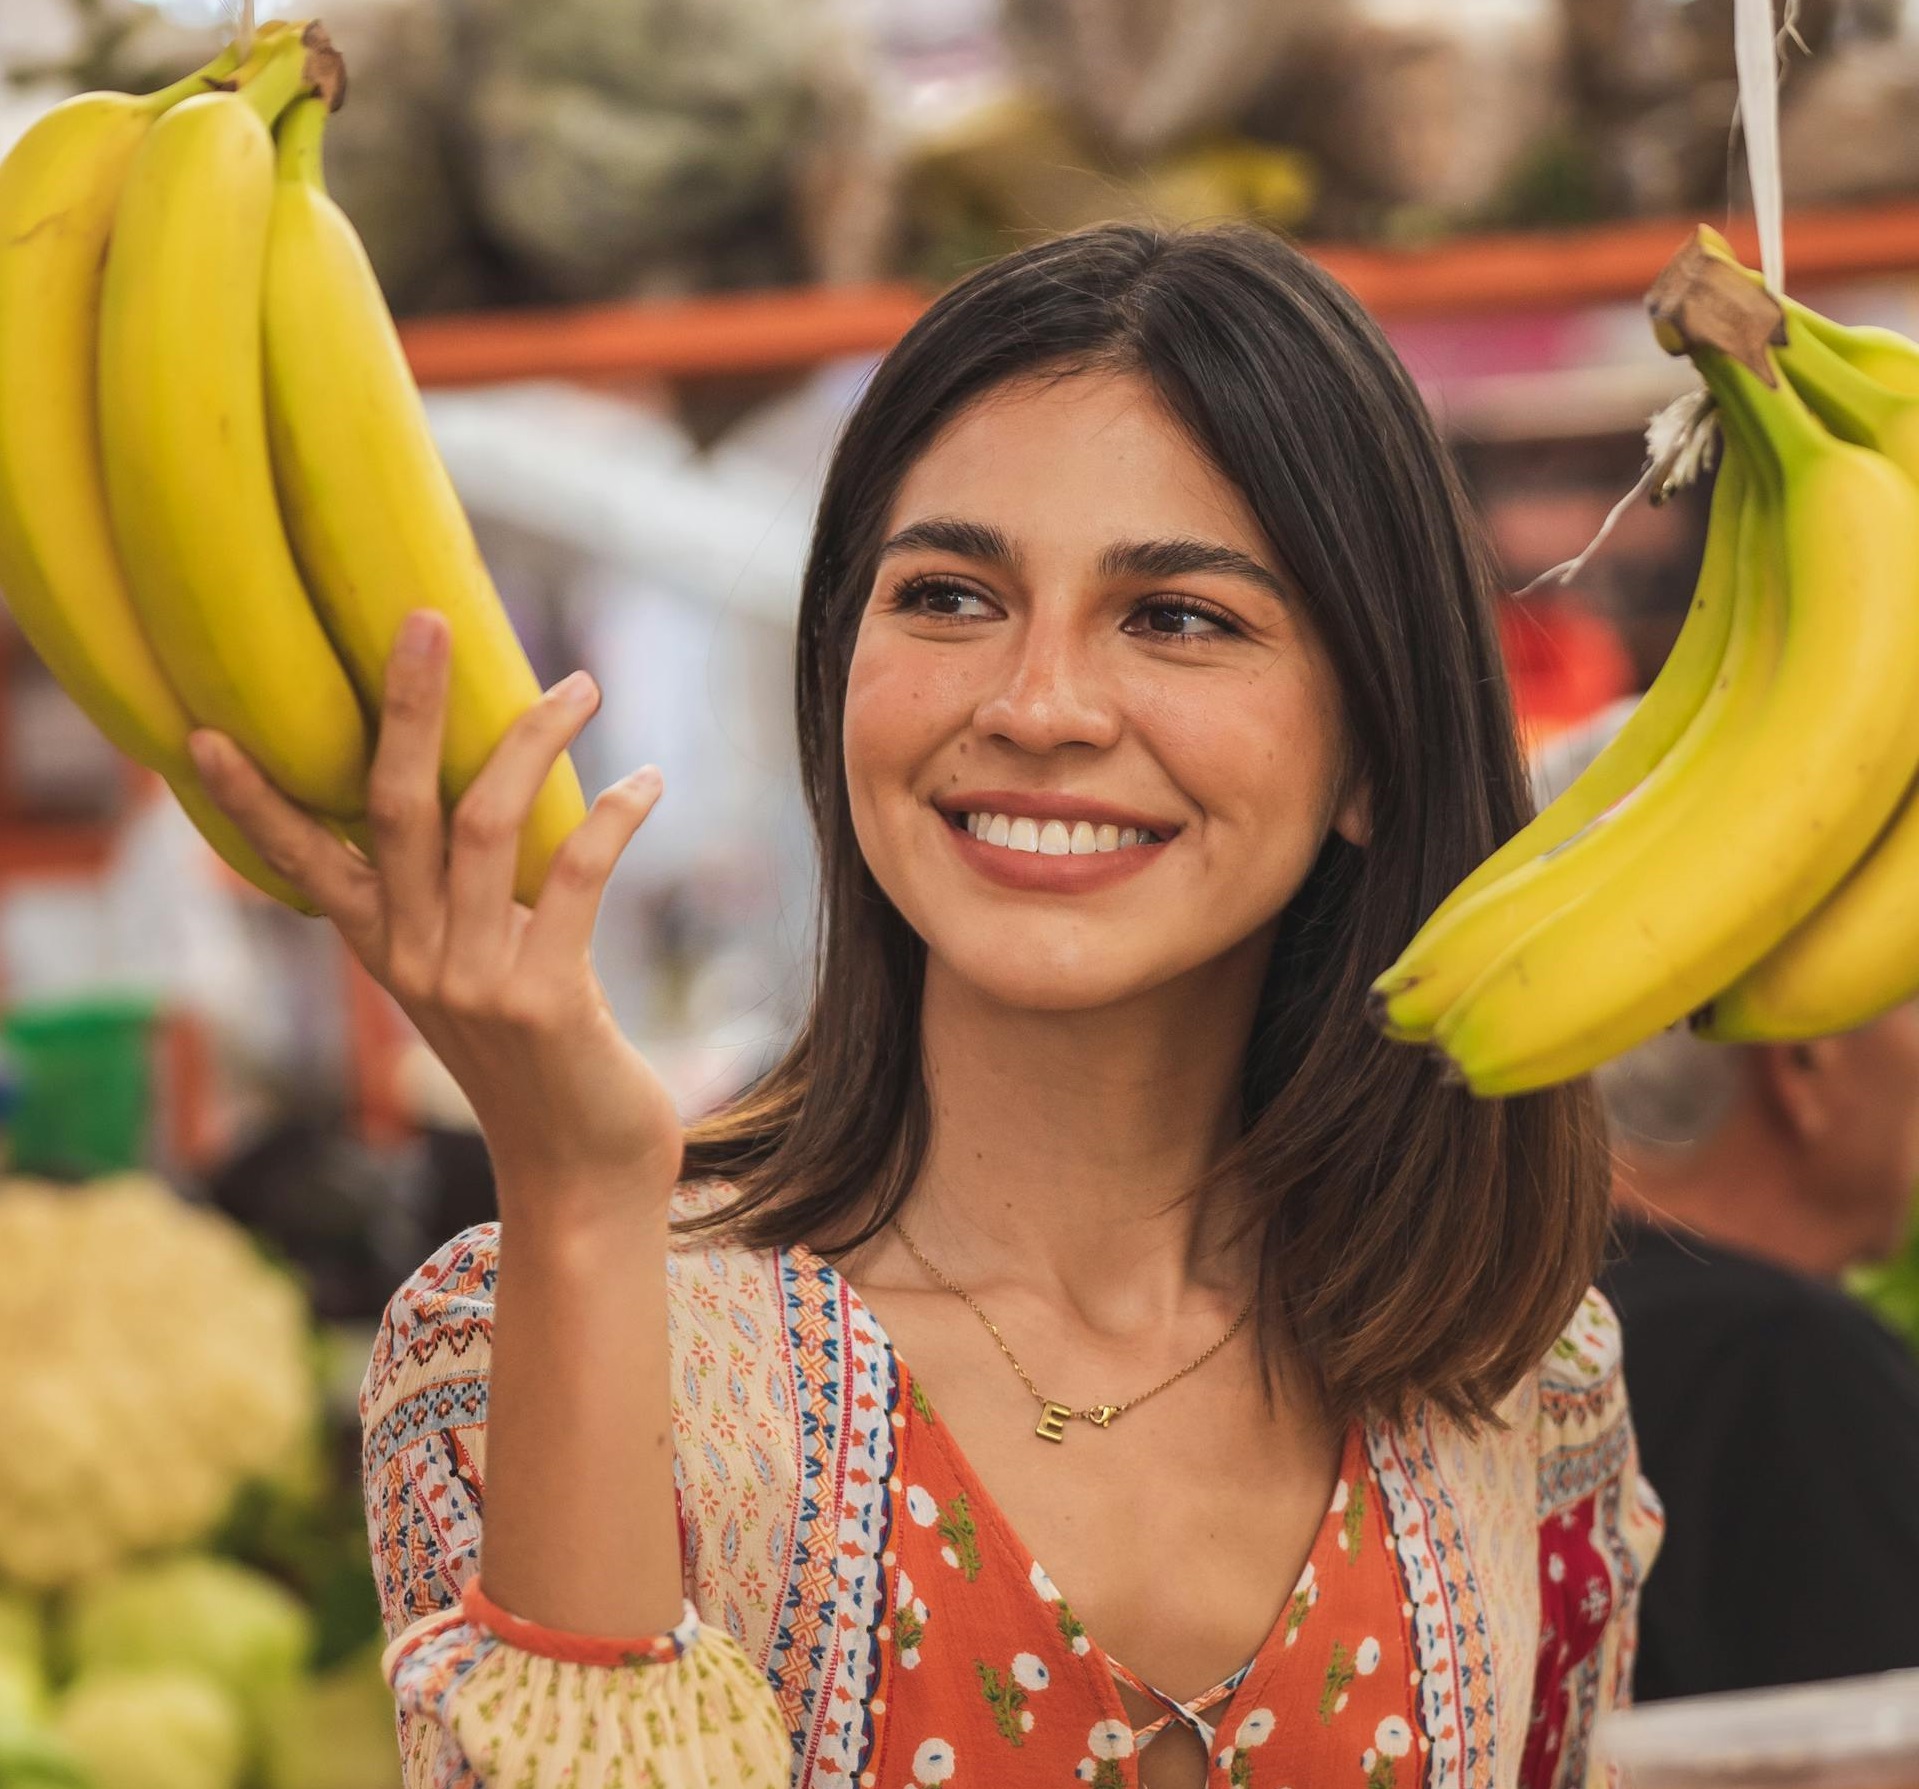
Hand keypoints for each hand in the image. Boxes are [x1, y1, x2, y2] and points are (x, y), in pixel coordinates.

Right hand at [189, 610, 682, 1219]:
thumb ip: (465, 909)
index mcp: (388, 952)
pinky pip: (573, 874)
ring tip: (583, 684)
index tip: (206, 732)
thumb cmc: (544, 1063)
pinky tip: (648, 781)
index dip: (258, 800)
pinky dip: (616, 816)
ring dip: (534, 740)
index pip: (306, 863)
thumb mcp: (482, 979)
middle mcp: (413, 962)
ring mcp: (471, 982)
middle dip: (406, 708)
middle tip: (424, 621)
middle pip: (395, 808)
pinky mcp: (543, 999)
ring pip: (484, 824)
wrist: (585, 1174)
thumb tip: (486, 809)